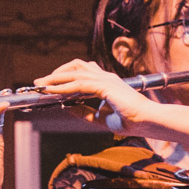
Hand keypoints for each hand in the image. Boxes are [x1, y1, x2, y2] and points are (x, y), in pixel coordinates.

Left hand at [33, 59, 152, 133]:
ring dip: (56, 78)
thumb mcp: (101, 118)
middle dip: (57, 73)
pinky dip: (64, 88)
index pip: (82, 72)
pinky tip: (54, 92)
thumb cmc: (131, 120)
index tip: (50, 86)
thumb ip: (85, 112)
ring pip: (75, 72)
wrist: (148, 121)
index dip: (65, 77)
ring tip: (42, 85)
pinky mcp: (105, 86)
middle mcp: (105, 77)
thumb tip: (66, 108)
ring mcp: (106, 79)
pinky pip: (79, 85)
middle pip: (76, 66)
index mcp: (107, 82)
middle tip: (41, 82)